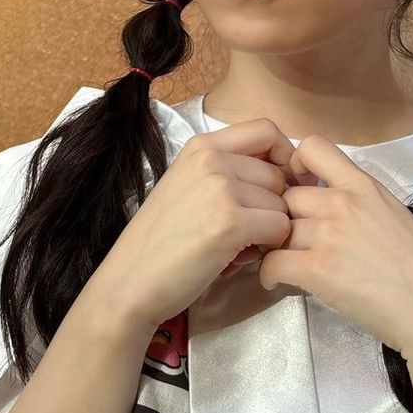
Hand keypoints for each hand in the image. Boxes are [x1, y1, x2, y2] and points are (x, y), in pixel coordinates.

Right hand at [91, 120, 297, 332]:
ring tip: (235, 245)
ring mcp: (221, 189)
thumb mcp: (188, 186)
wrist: (129, 282)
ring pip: (283, 204)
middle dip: (272, 205)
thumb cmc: (160, 241)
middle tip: (244, 230)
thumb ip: (228, 171)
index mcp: (201, 146)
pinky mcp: (231, 222)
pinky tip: (239, 257)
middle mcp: (212, 159)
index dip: (284, 156)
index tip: (278, 184)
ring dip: (269, 229)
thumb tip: (284, 173)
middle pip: (279, 174)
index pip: (267, 130)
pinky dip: (268, 247)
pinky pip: (280, 228)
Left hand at [257, 134, 412, 363]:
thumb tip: (330, 212)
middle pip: (285, 195)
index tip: (299, 185)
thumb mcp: (394, 215)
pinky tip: (278, 283)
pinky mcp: (317, 269)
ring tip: (283, 263)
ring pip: (275, 229)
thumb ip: (360, 205)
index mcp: (364, 185)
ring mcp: (328, 234)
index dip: (294, 163)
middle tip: (286, 237)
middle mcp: (342, 202)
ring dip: (273, 247)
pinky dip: (268, 275)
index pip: (313, 147)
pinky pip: (271, 263)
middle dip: (281, 216)